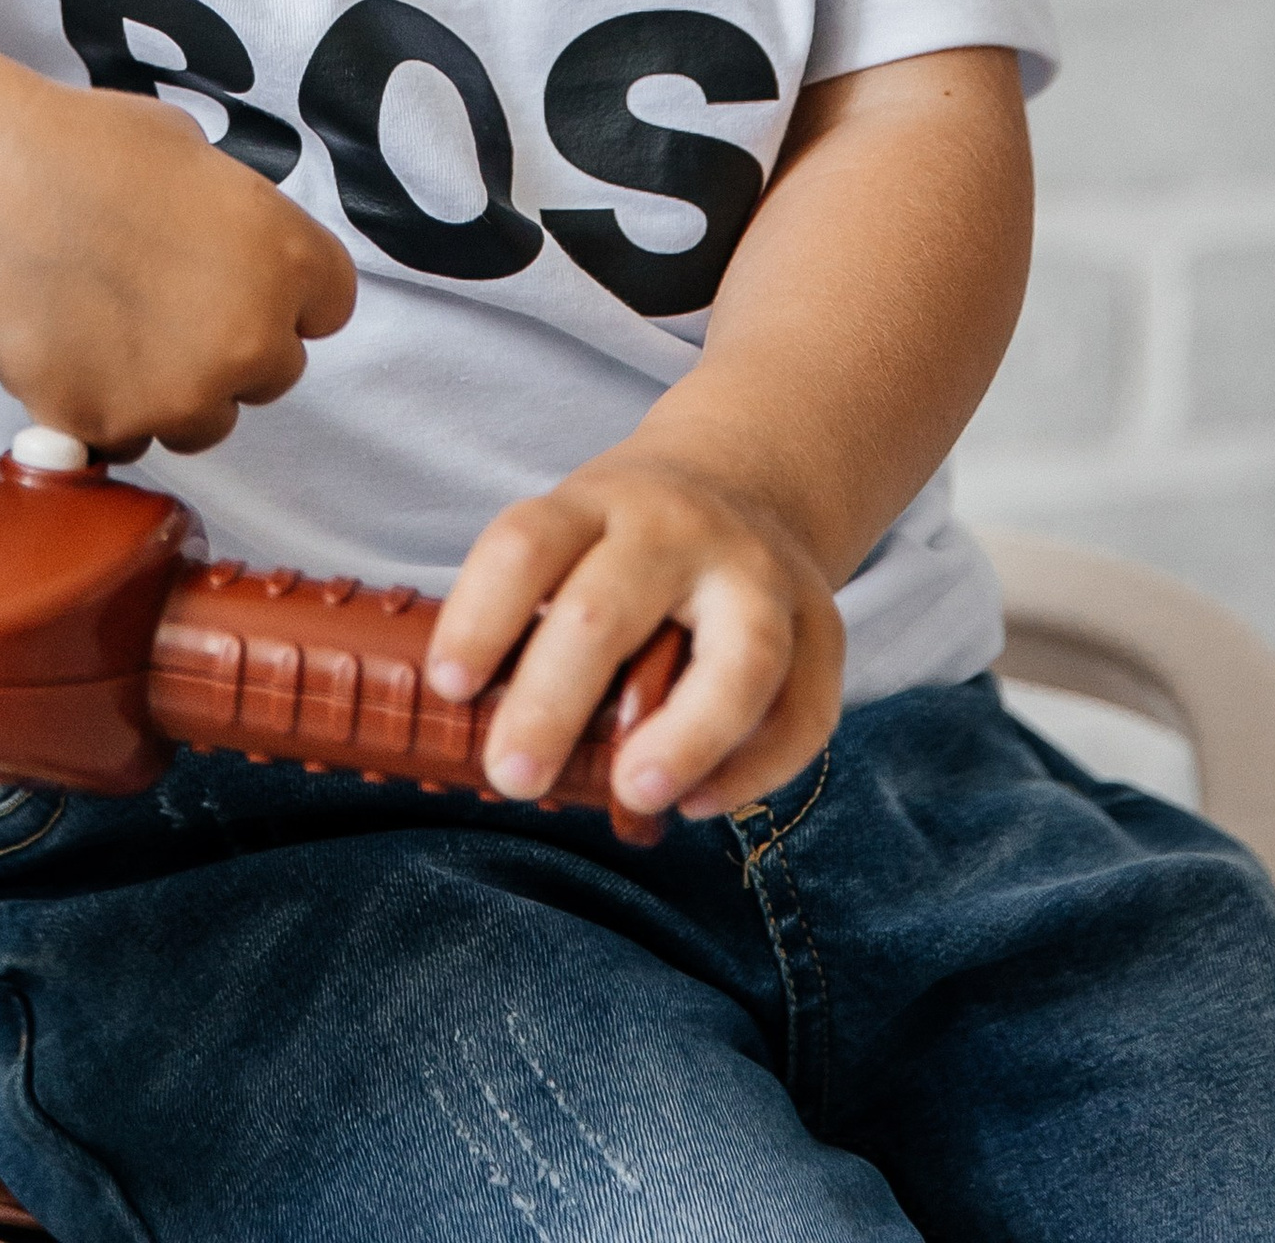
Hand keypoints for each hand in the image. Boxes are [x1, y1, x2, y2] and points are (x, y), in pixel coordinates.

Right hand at [0, 68, 356, 457]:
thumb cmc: (79, 148)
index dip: (288, 296)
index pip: (330, 307)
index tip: (247, 285)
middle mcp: (251, 335)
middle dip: (231, 347)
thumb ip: (231, 210)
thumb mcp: (187, 150)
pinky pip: (130, 440)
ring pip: (207, 420)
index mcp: (285, 255)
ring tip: (114, 332)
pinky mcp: (114, 429)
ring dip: (176, 392)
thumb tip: (225, 234)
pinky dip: (107, 413)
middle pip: (275, 371)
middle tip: (166, 305)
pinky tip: (72, 356)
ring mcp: (183, 393)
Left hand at [425, 445, 841, 822]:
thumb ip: (535, 619)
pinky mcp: (824, 626)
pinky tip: (697, 802)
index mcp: (598, 503)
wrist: (753, 473)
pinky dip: (754, 768)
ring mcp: (760, 575)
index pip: (526, 545)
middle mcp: (679, 529)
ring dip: (684, 736)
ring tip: (631, 792)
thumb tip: (467, 744)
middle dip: (554, 701)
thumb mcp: (574, 535)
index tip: (450, 688)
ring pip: (739, 657)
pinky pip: (804, 710)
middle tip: (512, 776)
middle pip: (610, 610)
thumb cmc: (629, 541)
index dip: (480, 616)